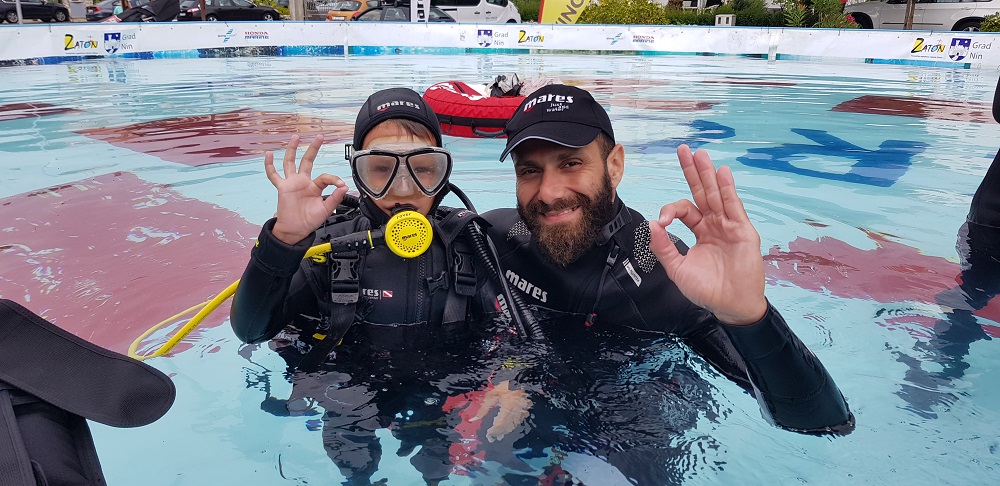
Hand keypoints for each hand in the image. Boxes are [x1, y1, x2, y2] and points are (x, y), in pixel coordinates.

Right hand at [264, 134, 348, 244]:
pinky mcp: (282, 188)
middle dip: (313, 148)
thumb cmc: (309, 221)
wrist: (296, 230)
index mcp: (315, 187)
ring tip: (295, 138)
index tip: (341, 184)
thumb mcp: (326, 209)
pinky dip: (269, 165)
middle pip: (308, 161)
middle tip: (320, 136)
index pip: (325, 177)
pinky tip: (268, 155)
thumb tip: (344, 186)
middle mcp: (303, 182)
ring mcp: (292, 183)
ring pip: (290, 163)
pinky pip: (273, 175)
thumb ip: (335, 198)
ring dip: (292, 150)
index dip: (334, 179)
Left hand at [469, 381, 530, 441]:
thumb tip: (473, 419)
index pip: (499, 425)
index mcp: (507, 408)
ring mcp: (521, 413)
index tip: (487, 434)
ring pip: (512, 427)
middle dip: (498, 434)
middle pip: (506, 428)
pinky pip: (517, 423)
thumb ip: (483, 409)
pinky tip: (505, 428)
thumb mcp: (492, 396)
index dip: (493, 431)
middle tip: (491, 438)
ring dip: (504, 432)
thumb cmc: (504, 387)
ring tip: (497, 435)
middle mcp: (515, 413)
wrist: (519, 381)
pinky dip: (510, 427)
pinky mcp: (524, 413)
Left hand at [649, 145, 766, 324]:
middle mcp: (714, 224)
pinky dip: (728, 189)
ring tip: (700, 154)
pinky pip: (734, 206)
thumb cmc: (707, 290)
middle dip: (692, 171)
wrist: (730, 306)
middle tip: (684, 149)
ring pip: (716, 194)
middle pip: (701, 192)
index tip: (663, 222)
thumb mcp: (678, 269)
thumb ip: (664, 247)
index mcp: (700, 231)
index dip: (671, 210)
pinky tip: (722, 173)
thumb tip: (652, 224)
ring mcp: (729, 226)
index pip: (684, 210)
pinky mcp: (742, 231)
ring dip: (708, 174)